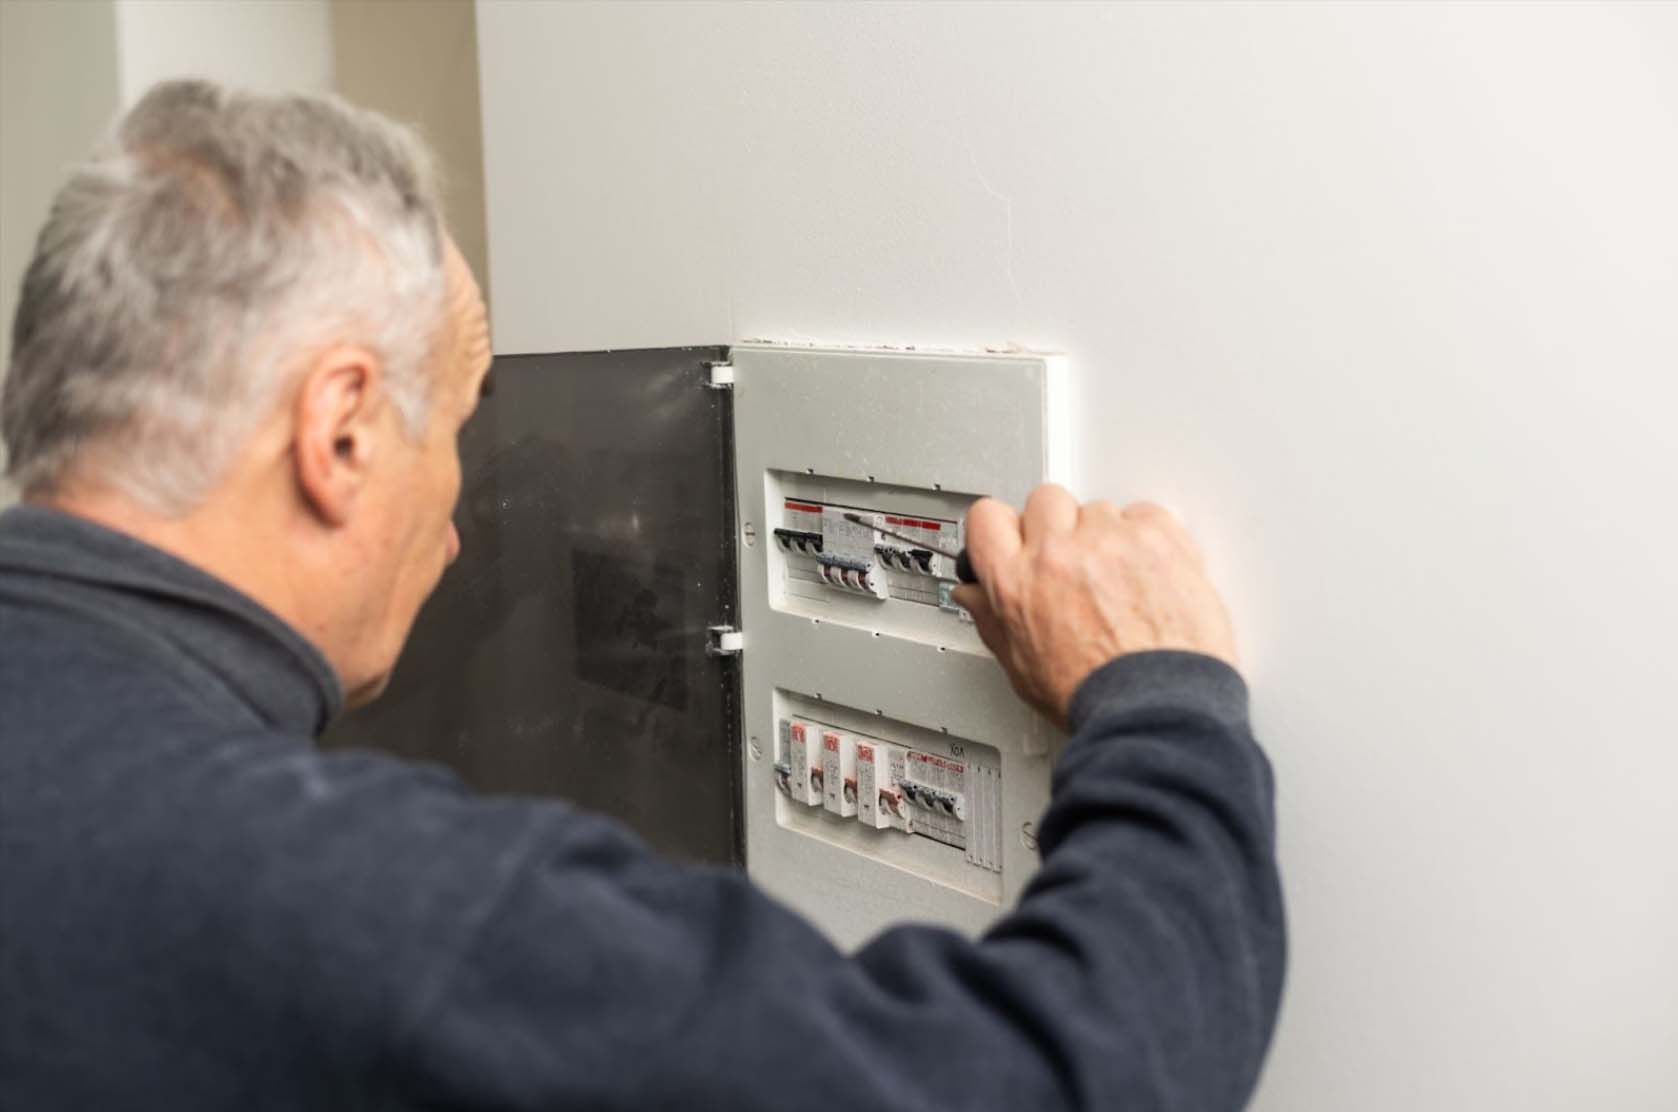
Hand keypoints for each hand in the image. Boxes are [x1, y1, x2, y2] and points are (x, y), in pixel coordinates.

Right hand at [952, 486, 1237, 728]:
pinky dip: (1147, 536)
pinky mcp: (1156, 539)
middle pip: (1045, 501)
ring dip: (1104, 535)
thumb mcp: (1020, 667)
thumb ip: (992, 620)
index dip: (1001, 527)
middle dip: (1057, 526)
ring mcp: (1108, 541)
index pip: (987, 517)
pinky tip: (1148, 571)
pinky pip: (1145, 513)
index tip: (1015, 536)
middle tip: (1073, 562)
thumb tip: (974, 596)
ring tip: (1120, 580)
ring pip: (1097, 508)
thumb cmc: (1093, 695)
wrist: (1156, 707)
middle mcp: (1057, 553)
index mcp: (1015, 581)